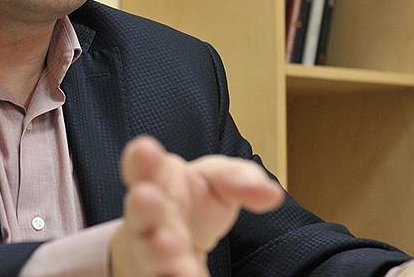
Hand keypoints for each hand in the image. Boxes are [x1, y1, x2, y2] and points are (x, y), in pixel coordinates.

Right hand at [110, 136, 283, 276]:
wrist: (168, 243)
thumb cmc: (192, 203)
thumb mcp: (216, 181)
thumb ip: (239, 179)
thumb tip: (273, 194)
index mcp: (157, 181)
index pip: (143, 166)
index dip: (141, 158)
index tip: (145, 150)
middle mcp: (146, 216)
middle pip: (140, 211)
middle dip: (143, 205)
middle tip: (147, 197)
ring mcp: (147, 250)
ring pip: (148, 253)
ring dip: (158, 252)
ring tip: (173, 251)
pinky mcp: (155, 275)